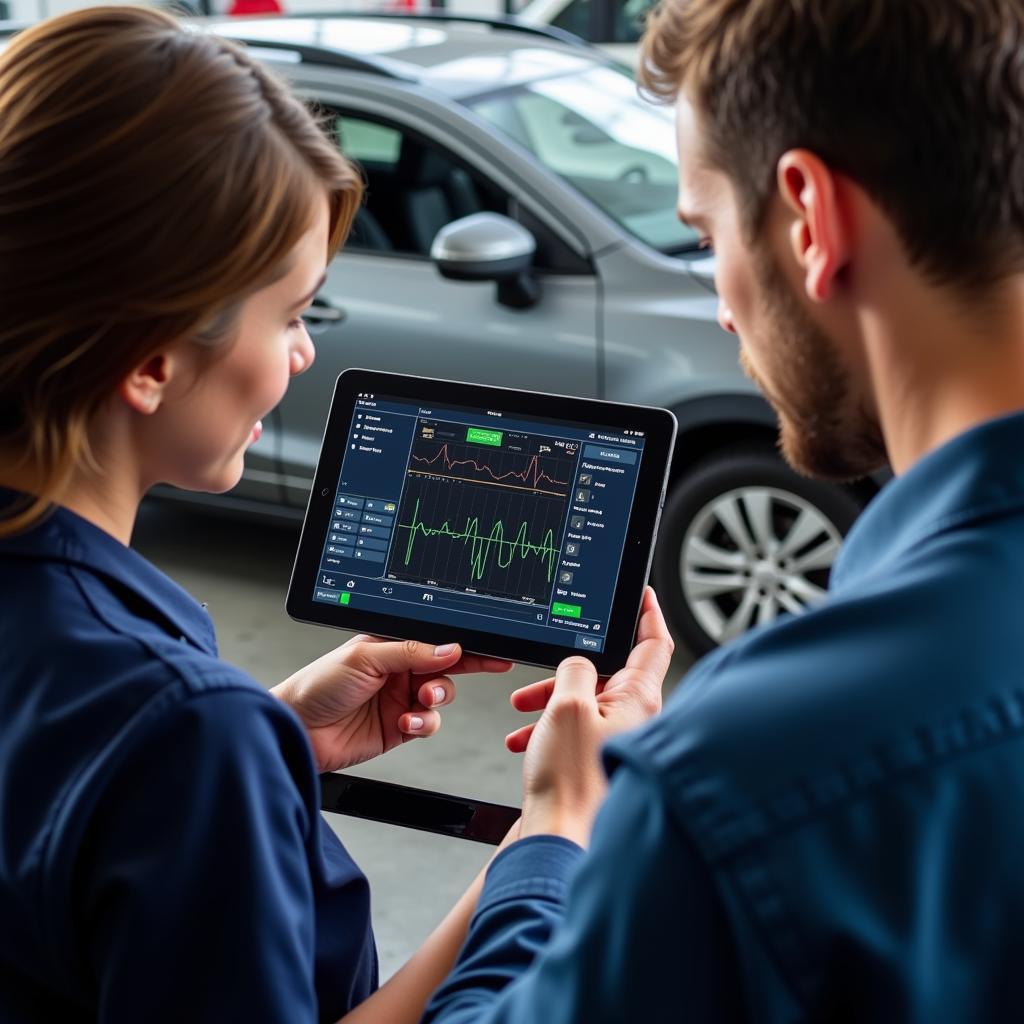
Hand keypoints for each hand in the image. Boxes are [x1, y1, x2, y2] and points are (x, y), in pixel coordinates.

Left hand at [274, 636, 512, 770]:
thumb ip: (410, 652)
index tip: (491, 648)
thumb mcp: (365, 657)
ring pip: (440, 697)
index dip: (464, 644)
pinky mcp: (398, 728)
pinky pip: (427, 723)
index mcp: (391, 646)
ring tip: (421, 699)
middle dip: (461, 670)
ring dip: (436, 698)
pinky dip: (424, 723)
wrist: (297, 729)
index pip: (435, 641)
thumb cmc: (317, 685)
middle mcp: (398, 671)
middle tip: (476, 669)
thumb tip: (449, 649)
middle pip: (445, 667)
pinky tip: (407, 722)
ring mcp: (399, 699)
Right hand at [506, 588, 671, 845]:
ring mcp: (619, 740)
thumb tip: (578, 664)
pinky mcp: (600, 761)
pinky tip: (526, 740)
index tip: (642, 593)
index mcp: (639, 699)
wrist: (560, 840)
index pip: (654, 642)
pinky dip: (551, 728)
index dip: (648, 612)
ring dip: (552, 702)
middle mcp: (637, 719)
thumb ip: (576, 670)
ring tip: (523, 714)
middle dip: (567, 670)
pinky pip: (577, 730)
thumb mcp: (567, 706)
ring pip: (586, 703)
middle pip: (606, 673)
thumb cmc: (572, 782)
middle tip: (542, 672)